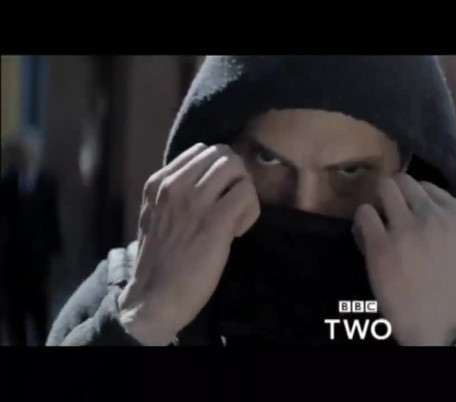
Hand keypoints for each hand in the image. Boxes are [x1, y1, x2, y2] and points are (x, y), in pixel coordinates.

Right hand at [117, 143, 259, 345]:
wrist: (154, 298)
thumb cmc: (161, 261)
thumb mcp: (158, 215)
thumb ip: (177, 193)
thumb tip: (210, 178)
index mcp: (159, 182)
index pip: (202, 149)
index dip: (218, 171)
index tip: (216, 197)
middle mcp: (175, 186)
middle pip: (224, 154)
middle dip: (236, 177)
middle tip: (231, 206)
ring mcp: (194, 202)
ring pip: (237, 168)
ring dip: (244, 192)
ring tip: (234, 218)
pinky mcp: (215, 221)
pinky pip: (247, 193)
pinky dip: (250, 211)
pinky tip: (237, 232)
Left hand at [354, 174, 455, 345]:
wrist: (441, 325)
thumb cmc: (453, 291)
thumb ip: (446, 223)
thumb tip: (419, 207)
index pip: (428, 186)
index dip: (415, 199)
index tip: (410, 213)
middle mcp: (432, 215)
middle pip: (403, 181)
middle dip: (394, 194)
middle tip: (389, 212)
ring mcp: (405, 228)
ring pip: (382, 189)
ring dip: (377, 202)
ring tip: (378, 221)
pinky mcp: (380, 244)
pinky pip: (363, 214)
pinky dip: (362, 222)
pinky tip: (367, 236)